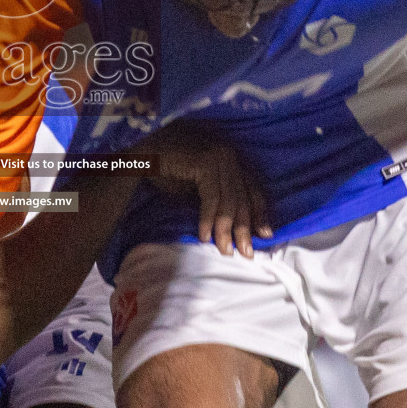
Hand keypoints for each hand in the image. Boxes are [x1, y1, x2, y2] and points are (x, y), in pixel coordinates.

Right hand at [143, 125, 268, 258]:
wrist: (141, 154)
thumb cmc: (165, 169)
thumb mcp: (196, 187)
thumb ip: (214, 199)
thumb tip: (231, 226)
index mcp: (230, 159)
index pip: (252, 189)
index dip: (260, 213)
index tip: (265, 235)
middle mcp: (228, 155)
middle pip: (243, 197)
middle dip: (245, 229)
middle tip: (246, 253)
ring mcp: (219, 156)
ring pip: (230, 200)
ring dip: (226, 230)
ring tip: (224, 250)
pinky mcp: (206, 162)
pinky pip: (212, 198)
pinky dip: (209, 219)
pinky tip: (204, 236)